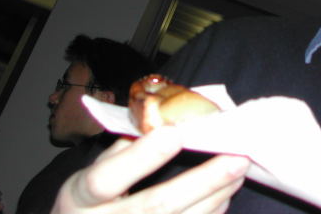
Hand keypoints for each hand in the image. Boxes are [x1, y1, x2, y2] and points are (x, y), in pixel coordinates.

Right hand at [52, 126, 250, 213]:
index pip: (107, 178)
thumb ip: (123, 147)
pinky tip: (226, 194)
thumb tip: (164, 117)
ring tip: (239, 170)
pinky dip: (210, 213)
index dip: (142, 157)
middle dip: (202, 180)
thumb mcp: (90, 172)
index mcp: (80, 197)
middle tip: (236, 157)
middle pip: (157, 205)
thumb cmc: (88, 200)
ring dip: (215, 195)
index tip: (175, 132)